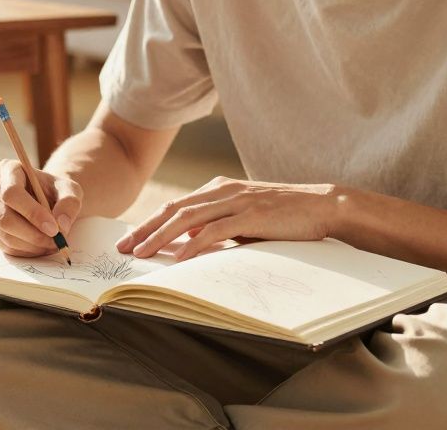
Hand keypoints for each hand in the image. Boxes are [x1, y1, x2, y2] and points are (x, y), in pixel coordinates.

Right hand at [0, 159, 82, 256]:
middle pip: (5, 218)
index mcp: (8, 170)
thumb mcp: (70, 190)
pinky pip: (6, 247)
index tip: (54, 228)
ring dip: (32, 245)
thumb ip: (70, 202)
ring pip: (5, 236)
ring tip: (53, 243)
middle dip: (33, 235)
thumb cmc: (55, 191)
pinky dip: (27, 251)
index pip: (12, 193)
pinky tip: (41, 245)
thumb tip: (61, 225)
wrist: (46, 200)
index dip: (32, 213)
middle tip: (56, 242)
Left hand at [116, 177, 344, 261]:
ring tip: (141, 253)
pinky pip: (214, 230)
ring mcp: (235, 201)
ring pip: (187, 218)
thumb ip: (216, 225)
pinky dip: (194, 244)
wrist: (322, 205)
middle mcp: (222, 191)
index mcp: (218, 190)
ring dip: (160, 236)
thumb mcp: (244, 219)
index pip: (176, 207)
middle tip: (123, 248)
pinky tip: (179, 256)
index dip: (150, 223)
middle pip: (173, 210)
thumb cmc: (283, 216)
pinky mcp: (251, 214)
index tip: (130, 240)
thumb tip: (187, 242)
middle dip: (145, 229)